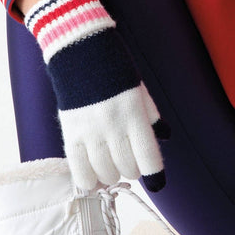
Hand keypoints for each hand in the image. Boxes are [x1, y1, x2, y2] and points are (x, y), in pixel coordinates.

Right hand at [25, 0, 167, 190]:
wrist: (78, 50)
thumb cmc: (114, 68)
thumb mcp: (139, 89)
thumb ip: (151, 116)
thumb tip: (164, 137)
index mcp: (135, 114)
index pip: (148, 157)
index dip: (155, 175)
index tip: (157, 183)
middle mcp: (113, 126)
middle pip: (127, 168)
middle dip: (132, 170)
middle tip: (130, 162)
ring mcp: (90, 131)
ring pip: (105, 172)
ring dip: (112, 174)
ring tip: (112, 166)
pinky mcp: (70, 133)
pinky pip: (79, 169)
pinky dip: (88, 179)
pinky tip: (93, 177)